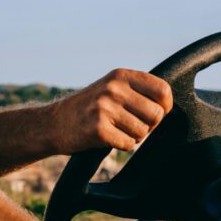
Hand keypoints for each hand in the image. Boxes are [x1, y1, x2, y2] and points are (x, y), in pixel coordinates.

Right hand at [50, 69, 172, 154]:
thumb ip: (137, 90)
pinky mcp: (98, 129)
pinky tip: (107, 138)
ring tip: (116, 129)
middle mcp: (113, 88)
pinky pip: (128, 144)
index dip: (165, 106)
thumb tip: (168, 104)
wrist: (53, 123)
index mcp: (120, 75)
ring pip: (143, 132)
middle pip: (156, 115)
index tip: (153, 113)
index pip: (163, 90)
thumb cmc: (88, 108)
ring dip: (134, 136)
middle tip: (131, 125)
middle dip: (149, 126)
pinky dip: (122, 145)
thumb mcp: (110, 87)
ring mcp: (104, 108)